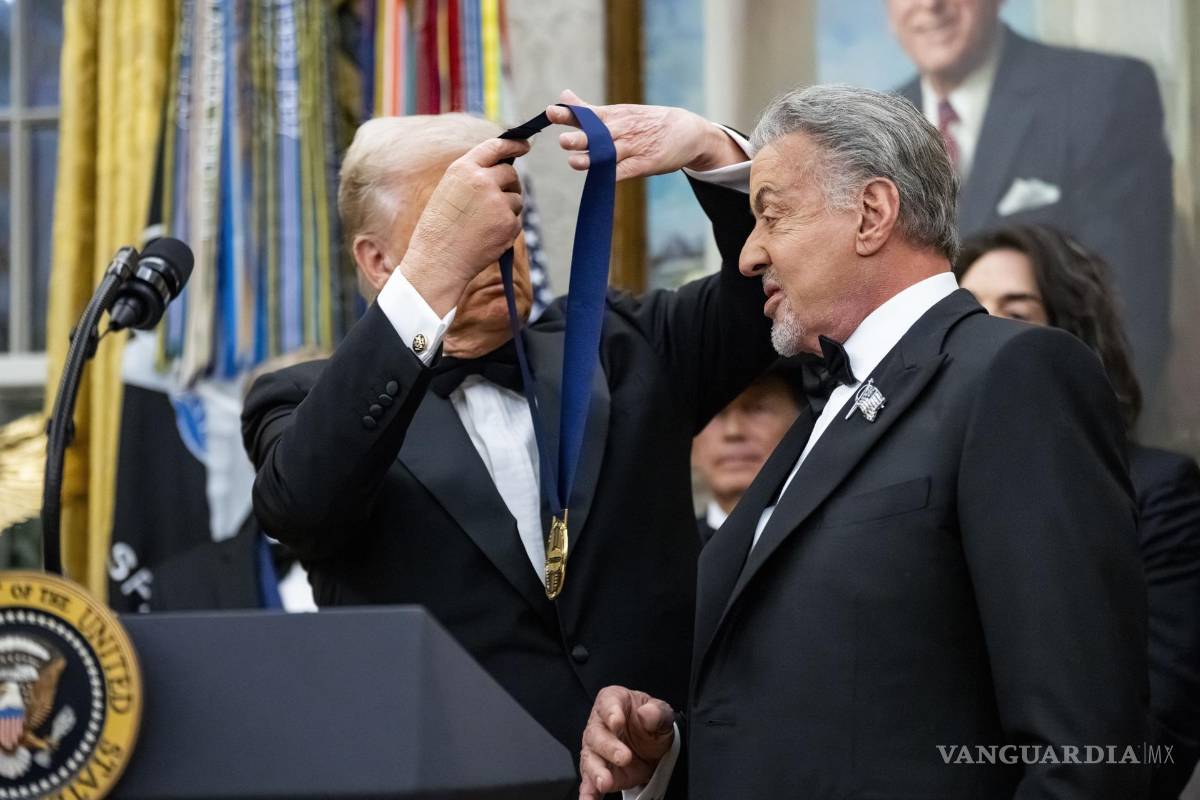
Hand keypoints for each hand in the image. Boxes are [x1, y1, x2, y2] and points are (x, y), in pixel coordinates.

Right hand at [400, 137, 530, 315]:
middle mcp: (482, 181)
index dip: (513, 144)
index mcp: (463, 169)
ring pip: (517, 199)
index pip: (495, 147)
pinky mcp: (509, 223)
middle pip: (511, 174)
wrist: (438, 260)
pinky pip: (517, 220)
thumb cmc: (439, 228)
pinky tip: (488, 236)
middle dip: (509, 185)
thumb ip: (473, 176)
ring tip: (484, 224)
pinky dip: (507, 228)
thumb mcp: (449, 191)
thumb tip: (504, 170)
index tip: (524, 145)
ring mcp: (498, 202)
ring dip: (508, 209)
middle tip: (498, 200)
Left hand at [547, 89, 746, 180]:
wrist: (687, 131)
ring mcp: (634, 147)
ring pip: (609, 153)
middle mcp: (623, 130)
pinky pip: (625, 170)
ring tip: (575, 162)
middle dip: (581, 137)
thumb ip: (588, 110)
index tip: (551, 112)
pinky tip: (599, 178)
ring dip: (592, 158)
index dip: (569, 114)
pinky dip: (612, 174)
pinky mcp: (645, 164)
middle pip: (597, 133)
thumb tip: (562, 96)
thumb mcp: (620, 111)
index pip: (588, 114)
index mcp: (615, 115)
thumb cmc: (647, 122)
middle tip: (564, 140)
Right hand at [579, 685, 674, 799]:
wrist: (652, 746)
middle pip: (596, 734)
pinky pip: (590, 783)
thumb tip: (647, 714)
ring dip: (597, 772)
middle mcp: (599, 725)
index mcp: (613, 702)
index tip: (617, 722)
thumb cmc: (651, 724)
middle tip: (623, 757)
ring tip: (605, 782)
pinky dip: (589, 793)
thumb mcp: (661, 715)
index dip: (611, 712)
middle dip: (608, 747)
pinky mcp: (598, 773)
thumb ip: (657, 713)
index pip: (608, 703)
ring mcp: (596, 751)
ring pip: (590, 759)